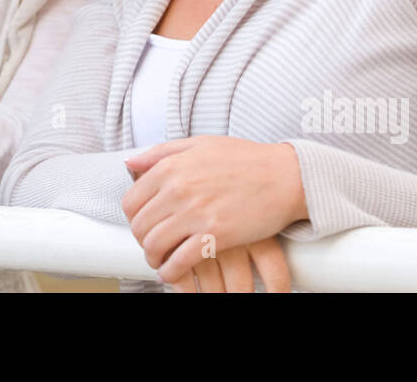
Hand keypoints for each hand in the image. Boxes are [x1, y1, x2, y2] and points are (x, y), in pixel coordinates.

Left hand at [121, 136, 306, 284]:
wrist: (286, 176)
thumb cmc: (246, 159)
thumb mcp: (200, 144)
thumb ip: (162, 152)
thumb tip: (130, 162)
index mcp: (171, 167)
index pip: (131, 201)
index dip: (134, 218)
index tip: (144, 224)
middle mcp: (178, 189)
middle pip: (139, 226)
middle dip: (142, 240)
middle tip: (153, 245)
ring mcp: (196, 213)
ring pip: (154, 245)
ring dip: (153, 258)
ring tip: (162, 261)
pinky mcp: (215, 236)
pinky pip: (179, 262)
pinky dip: (171, 272)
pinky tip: (174, 272)